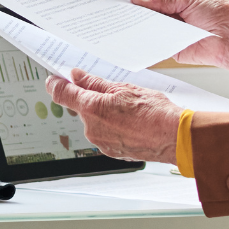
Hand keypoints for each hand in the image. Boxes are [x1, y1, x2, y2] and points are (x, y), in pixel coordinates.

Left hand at [45, 70, 183, 164]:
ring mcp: (101, 142)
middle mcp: (92, 128)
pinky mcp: (111, 151)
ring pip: (95, 122)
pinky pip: (106, 134)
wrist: (173, 138)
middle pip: (81, 108)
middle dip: (92, 99)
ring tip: (129, 110)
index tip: (55, 79)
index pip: (62, 94)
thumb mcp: (124, 88)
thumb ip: (96, 83)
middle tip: (113, 93)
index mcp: (92, 108)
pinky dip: (114, 127)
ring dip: (105, 114)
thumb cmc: (155, 113)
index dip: (56, 84)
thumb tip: (77, 76)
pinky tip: (132, 122)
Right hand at [131, 0, 228, 73]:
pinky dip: (145, 42)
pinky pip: (154, 44)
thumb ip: (163, 0)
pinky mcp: (171, 47)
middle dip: (134, 8)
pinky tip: (137, 39)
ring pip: (146, 25)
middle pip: (145, 7)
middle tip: (122, 12)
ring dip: (137, 25)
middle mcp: (171, 11)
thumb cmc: (220, 15)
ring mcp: (170, 28)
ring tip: (127, 25)